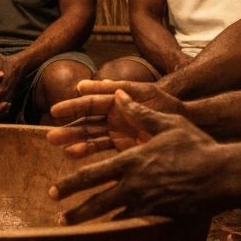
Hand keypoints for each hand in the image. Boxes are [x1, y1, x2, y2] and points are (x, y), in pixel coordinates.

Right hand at [48, 79, 186, 156]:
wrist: (190, 124)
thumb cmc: (168, 104)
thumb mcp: (144, 93)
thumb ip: (118, 90)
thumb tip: (87, 86)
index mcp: (117, 99)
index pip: (89, 102)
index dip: (72, 107)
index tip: (55, 112)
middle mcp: (113, 114)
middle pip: (86, 120)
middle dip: (69, 127)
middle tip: (51, 135)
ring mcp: (116, 131)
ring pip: (90, 135)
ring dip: (74, 140)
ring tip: (58, 145)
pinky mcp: (121, 146)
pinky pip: (101, 148)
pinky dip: (87, 151)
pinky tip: (73, 155)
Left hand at [49, 91, 222, 223]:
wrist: (224, 175)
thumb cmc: (197, 145)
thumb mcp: (167, 123)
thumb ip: (139, 112)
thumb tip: (118, 95)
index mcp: (131, 161)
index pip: (92, 175)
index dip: (70, 184)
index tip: (53, 191)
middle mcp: (135, 184)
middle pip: (97, 199)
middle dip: (74, 208)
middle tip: (57, 216)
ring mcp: (148, 202)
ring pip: (112, 214)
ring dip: (91, 221)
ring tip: (73, 228)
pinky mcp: (162, 214)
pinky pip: (134, 221)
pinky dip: (118, 225)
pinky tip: (107, 231)